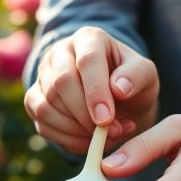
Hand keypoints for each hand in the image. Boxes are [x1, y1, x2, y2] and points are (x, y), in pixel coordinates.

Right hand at [24, 26, 158, 154]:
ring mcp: (43, 76)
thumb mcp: (146, 75)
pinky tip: (89, 141)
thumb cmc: (131, 82)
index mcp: (89, 38)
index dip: (95, 92)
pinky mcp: (34, 99)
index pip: (87, 61)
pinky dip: (66, 140)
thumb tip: (119, 89)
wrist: (117, 97)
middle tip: (111, 132)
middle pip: (61, 83)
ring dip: (76, 130)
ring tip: (105, 137)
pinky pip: (42, 124)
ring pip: (47, 106)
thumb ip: (137, 76)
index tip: (107, 119)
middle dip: (85, 115)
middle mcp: (60, 52)